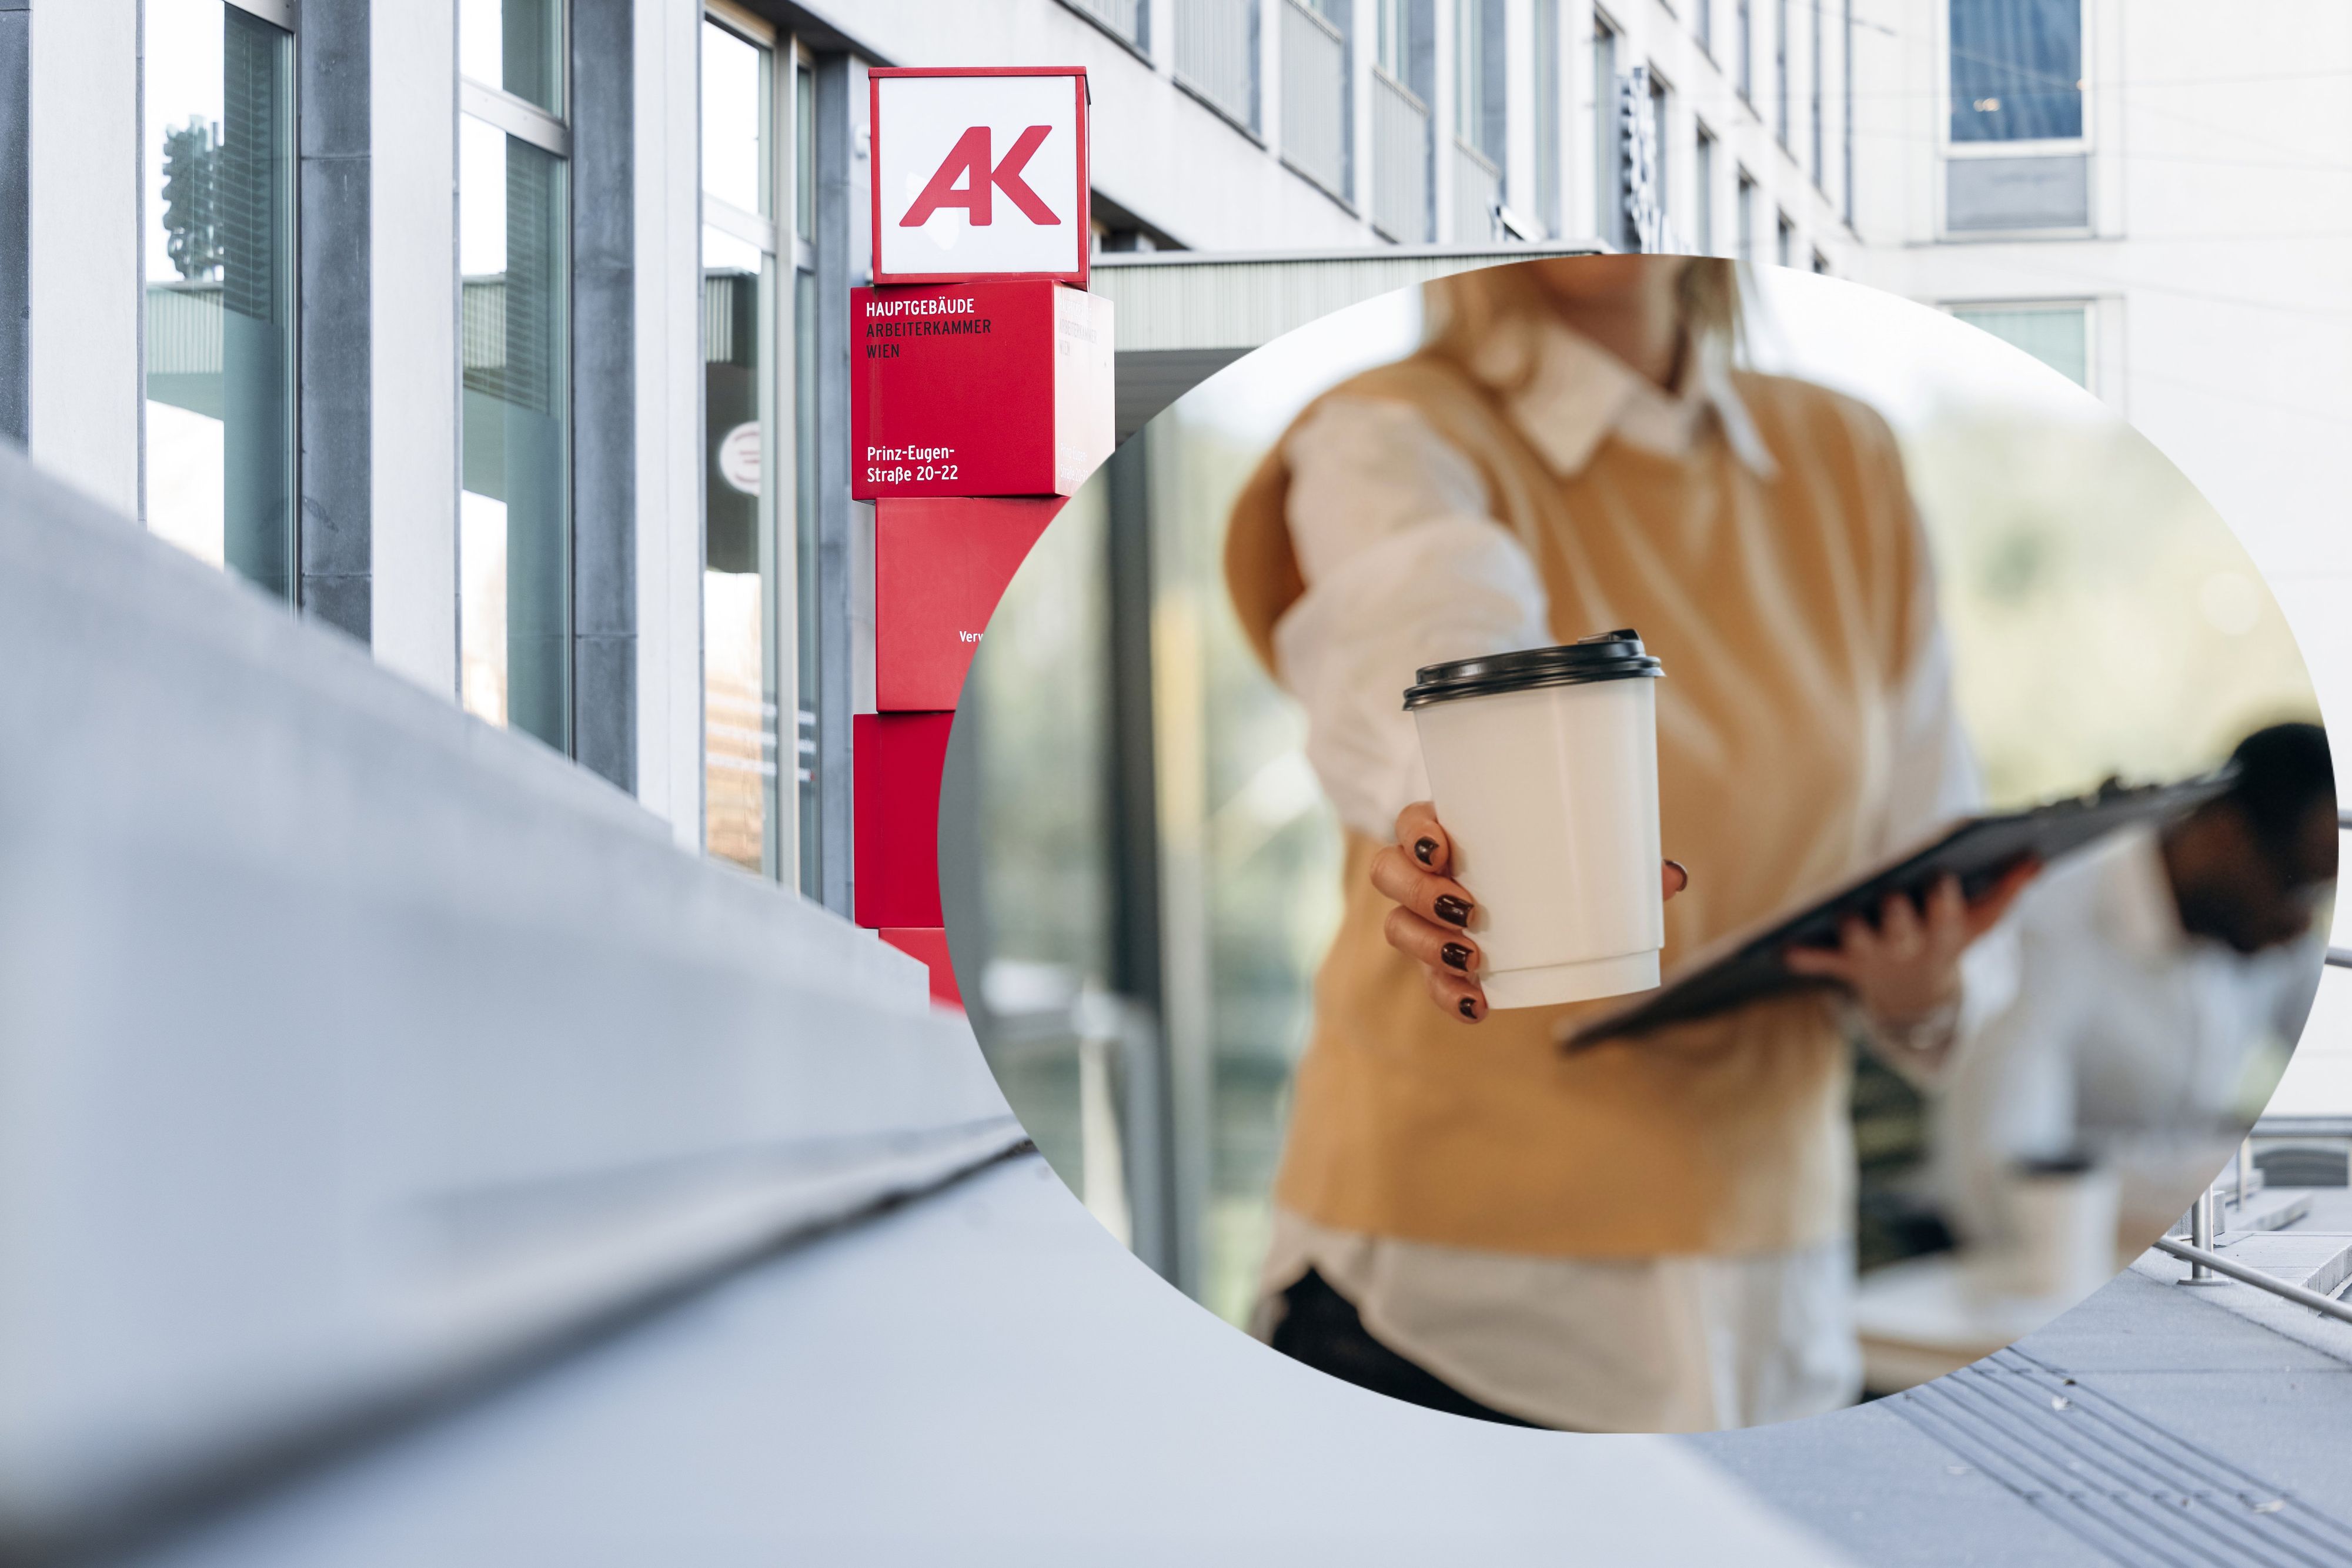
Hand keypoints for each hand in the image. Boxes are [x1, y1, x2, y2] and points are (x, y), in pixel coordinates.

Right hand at [1372, 801, 1689, 1023]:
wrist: (1534, 888)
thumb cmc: (1549, 850)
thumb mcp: (1578, 844)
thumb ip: (1621, 857)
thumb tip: (1671, 878)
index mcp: (1446, 827)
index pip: (1408, 821)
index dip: (1414, 834)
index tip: (1441, 849)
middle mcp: (1421, 869)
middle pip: (1388, 874)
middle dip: (1418, 894)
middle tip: (1466, 909)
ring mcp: (1423, 915)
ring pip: (1396, 928)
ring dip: (1428, 946)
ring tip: (1472, 959)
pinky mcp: (1435, 956)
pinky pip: (1427, 979)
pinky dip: (1448, 995)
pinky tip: (1476, 1005)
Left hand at [1782, 861, 2037, 1027]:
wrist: (1916, 996)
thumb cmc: (1949, 939)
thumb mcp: (1982, 919)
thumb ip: (2008, 888)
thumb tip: (2037, 854)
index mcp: (1945, 936)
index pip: (1948, 919)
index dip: (1944, 902)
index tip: (1942, 877)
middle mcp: (1910, 950)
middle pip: (1903, 935)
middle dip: (1899, 918)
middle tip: (1892, 894)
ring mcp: (1876, 958)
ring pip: (1861, 945)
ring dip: (1853, 932)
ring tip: (1844, 911)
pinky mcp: (1846, 963)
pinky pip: (1822, 961)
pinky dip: (1804, 958)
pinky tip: (1783, 949)